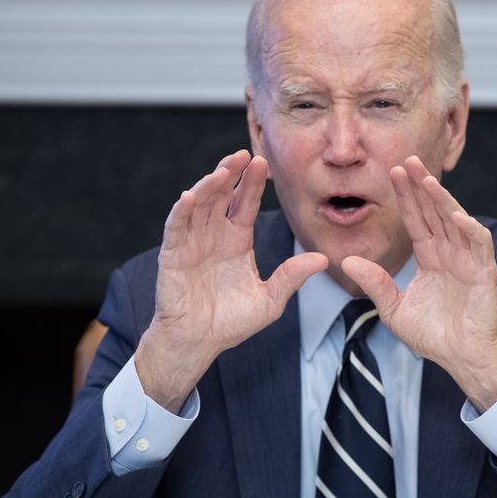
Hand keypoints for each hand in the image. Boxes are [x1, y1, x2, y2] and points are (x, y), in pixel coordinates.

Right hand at [136, 150, 327, 411]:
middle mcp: (214, 235)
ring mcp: (192, 242)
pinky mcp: (173, 254)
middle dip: (231, 173)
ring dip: (209, 185)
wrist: (198, 343)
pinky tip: (190, 195)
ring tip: (223, 171)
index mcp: (237, 240)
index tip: (264, 163)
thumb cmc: (231, 322)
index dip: (253, 183)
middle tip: (244, 154)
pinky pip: (176, 227)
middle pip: (222, 195)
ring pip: (200, 204)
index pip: (246, 203)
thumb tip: (323, 259)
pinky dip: (182, 211)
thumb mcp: (269, 301)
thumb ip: (291, 278)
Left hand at [342, 156, 496, 410]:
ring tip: (427, 179)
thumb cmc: (433, 336)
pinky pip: (479, 245)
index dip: (406, 196)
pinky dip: (470, 229)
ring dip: (443, 199)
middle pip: (434, 212)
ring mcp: (468, 261)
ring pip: (456, 220)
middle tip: (408, 160)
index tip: (392, 172)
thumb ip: (374, 283)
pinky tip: (456, 215)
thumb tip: (346, 261)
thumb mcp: (392, 308)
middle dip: (422, 186)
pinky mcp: (484, 273)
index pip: (416, 219)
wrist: (460, 359)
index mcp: (430, 257)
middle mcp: (449, 253)